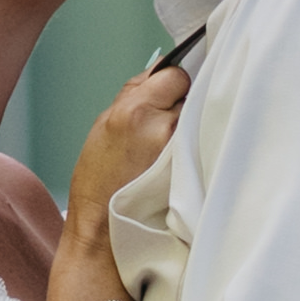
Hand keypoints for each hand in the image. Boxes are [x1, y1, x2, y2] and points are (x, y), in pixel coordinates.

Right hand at [59, 61, 187, 252]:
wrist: (105, 228)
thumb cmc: (99, 181)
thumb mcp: (103, 126)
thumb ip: (133, 95)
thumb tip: (158, 72)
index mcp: (134, 111)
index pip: (174, 73)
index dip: (169, 81)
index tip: (165, 91)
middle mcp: (162, 125)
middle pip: (189, 92)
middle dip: (179, 100)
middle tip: (163, 121)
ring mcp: (180, 148)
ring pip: (196, 115)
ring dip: (187, 122)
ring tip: (166, 144)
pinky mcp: (192, 167)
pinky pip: (200, 140)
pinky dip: (192, 143)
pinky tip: (176, 158)